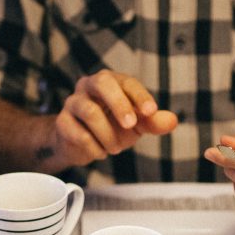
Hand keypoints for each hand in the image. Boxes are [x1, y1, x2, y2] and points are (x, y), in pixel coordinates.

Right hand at [52, 70, 177, 166]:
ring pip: (89, 111)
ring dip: (108, 135)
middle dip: (119, 104)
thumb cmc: (112, 127)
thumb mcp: (136, 125)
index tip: (151, 111)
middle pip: (103, 82)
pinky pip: (78, 133)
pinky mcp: (62, 122)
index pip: (127, 82)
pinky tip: (100, 152)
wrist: (82, 144)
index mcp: (111, 82)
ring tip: (115, 149)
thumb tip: (172, 120)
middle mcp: (89, 86)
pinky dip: (94, 147)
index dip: (139, 95)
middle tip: (131, 126)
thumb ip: (153, 122)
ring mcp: (73, 102)